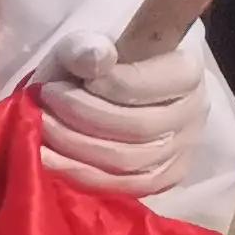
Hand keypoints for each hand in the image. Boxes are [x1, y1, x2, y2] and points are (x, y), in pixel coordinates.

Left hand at [42, 36, 207, 196]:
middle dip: (82, 116)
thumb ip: (85, 47)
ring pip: (130, 160)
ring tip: (41, 128)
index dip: (106, 85)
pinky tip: (49, 161)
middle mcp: (193, 113)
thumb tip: (97, 57)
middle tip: (44, 102)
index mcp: (186, 72)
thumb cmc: (90, 68)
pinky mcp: (164, 178)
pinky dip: (83, 175)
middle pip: (139, 127)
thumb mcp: (80, 47)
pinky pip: (128, 188)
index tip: (64, 81)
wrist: (89, 98)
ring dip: (75, 146)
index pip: (151, 85)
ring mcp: (182, 150)